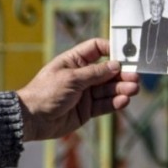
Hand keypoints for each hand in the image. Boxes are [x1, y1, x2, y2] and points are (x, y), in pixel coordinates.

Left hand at [16, 38, 139, 141]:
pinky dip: (115, 102)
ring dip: (121, 88)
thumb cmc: (46, 92)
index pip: (97, 49)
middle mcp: (82, 76)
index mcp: (74, 61)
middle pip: (107, 71)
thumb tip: (116, 65)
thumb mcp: (71, 78)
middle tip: (135, 77)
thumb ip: (94, 73)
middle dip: (122, 73)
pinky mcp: (87, 110)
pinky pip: (104, 104)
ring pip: (108, 89)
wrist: (32, 119)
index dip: (111, 49)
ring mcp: (85, 93)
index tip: (126, 54)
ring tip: (133, 89)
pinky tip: (124, 100)